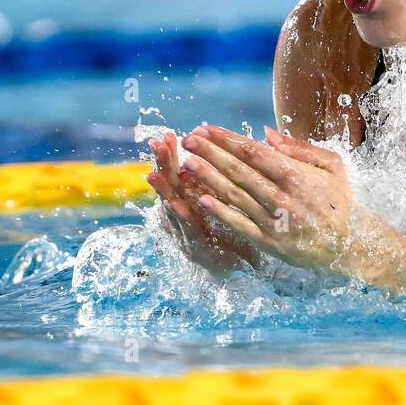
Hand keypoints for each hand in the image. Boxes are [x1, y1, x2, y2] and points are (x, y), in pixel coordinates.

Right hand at [144, 131, 257, 271]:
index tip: (169, 136)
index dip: (175, 156)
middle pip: (174, 187)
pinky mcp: (200, 251)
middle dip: (164, 166)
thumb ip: (228, 177)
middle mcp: (189, 217)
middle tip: (156, 144)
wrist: (252, 268)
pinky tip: (174, 203)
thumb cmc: (244, 230)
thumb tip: (223, 149)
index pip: (184, 174)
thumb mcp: (235, 201)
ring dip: (164, 190)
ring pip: (175, 208)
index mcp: (197, 201)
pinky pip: (190, 230)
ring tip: (153, 173)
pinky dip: (181, 216)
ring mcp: (190, 234)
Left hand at [179, 124, 365, 271]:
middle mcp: (284, 195)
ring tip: (187, 164)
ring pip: (236, 195)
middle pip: (239, 170)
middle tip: (187, 140)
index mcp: (297, 174)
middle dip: (211, 153)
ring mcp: (277, 220)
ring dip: (209, 178)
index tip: (204, 129)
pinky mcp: (272, 243)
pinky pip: (242, 226)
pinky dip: (221, 213)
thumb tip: (266, 134)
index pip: (253, 151)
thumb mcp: (331, 165)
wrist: (353, 243)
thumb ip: (298, 148)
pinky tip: (202, 201)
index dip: (226, 139)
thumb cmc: (341, 200)